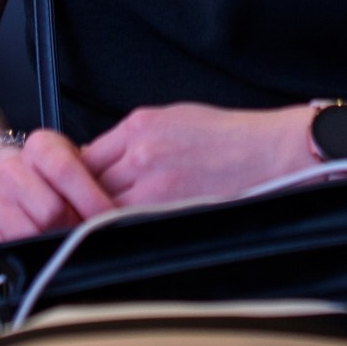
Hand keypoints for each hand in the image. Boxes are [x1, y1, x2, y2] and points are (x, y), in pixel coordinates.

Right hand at [0, 129, 113, 252]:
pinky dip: (22, 256)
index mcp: (40, 146)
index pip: (65, 170)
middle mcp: (11, 168)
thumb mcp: (76, 166)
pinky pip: (1, 248)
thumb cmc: (48, 177)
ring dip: (50, 247)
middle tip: (86, 238)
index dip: (92, 200)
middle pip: (49, 210)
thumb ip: (96, 181)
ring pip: (27, 234)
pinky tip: (34, 251)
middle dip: (73, 230)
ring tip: (63, 246)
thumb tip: (122, 211)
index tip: (110, 219)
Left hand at [81, 103, 311, 209]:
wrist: (265, 153)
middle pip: (89, 182)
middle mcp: (140, 152)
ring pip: (104, 206)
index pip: (86, 154)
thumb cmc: (226, 136)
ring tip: (114, 220)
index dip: (81, 174)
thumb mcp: (172, 118)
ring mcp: (152, 184)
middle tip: (93, 207)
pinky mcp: (167, 209)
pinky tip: (134, 227)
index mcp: (140, 125)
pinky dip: (125, 227)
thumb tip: (104, 155)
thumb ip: (134, 137)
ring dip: (104, 214)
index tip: (81, 184)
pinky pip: (129, 223)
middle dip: (89, 196)